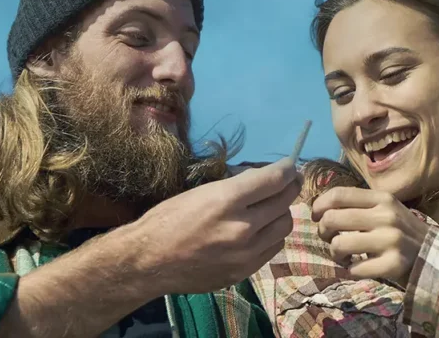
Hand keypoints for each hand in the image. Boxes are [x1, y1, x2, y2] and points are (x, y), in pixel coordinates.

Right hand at [132, 158, 300, 293]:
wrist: (149, 261)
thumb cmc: (169, 218)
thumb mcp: (201, 191)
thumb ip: (236, 186)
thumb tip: (262, 178)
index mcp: (227, 201)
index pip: (274, 180)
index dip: (286, 169)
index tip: (288, 166)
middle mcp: (242, 227)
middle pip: (285, 202)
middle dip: (288, 188)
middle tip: (286, 183)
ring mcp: (246, 253)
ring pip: (284, 227)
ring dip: (281, 213)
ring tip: (270, 208)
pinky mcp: (245, 272)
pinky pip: (272, 248)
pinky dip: (271, 236)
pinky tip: (260, 231)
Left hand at [312, 187, 429, 285]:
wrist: (436, 258)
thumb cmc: (402, 232)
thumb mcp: (386, 210)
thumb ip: (359, 206)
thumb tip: (321, 208)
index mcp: (382, 199)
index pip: (339, 194)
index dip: (319, 205)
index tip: (316, 216)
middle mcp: (386, 216)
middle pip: (332, 218)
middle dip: (323, 231)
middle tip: (329, 239)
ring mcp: (391, 240)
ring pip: (339, 244)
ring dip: (335, 253)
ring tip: (344, 256)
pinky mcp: (393, 264)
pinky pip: (354, 269)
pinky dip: (350, 270)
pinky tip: (358, 268)